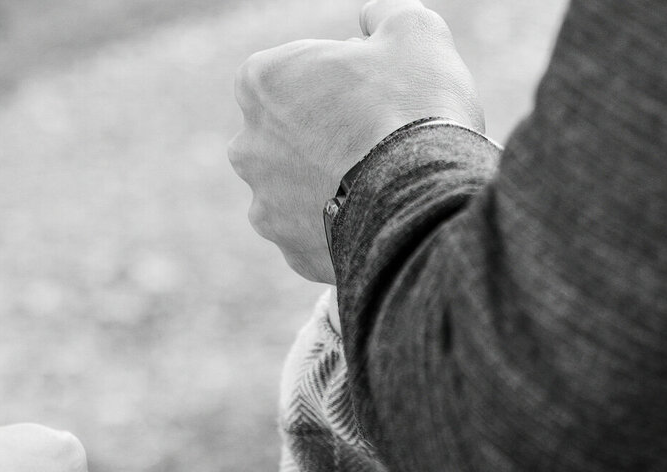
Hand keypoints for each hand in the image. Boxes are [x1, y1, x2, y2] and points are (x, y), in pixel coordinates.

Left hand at [230, 0, 482, 281]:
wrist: (419, 205)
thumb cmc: (412, 108)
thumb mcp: (413, 31)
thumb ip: (383, 16)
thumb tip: (371, 20)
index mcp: (260, 82)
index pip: (290, 71)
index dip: (333, 77)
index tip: (370, 88)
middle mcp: (248, 147)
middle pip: (286, 132)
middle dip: (321, 132)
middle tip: (374, 135)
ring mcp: (266, 207)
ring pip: (297, 187)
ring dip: (328, 183)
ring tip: (378, 182)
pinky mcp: (291, 254)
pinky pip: (314, 233)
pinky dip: (339, 226)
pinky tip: (374, 216)